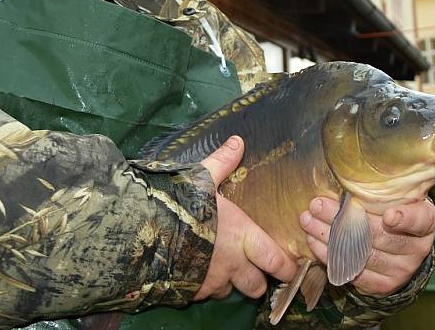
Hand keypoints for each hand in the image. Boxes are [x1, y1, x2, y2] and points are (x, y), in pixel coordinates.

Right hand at [195, 136, 298, 299]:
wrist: (145, 231)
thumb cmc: (180, 204)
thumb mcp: (203, 178)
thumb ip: (223, 162)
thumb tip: (238, 141)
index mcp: (243, 236)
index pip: (276, 260)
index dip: (286, 266)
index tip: (289, 265)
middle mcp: (232, 264)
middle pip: (257, 286)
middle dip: (259, 280)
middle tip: (256, 269)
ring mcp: (211, 281)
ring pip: (231, 292)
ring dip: (231, 283)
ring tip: (225, 269)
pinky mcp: (191, 291)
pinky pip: (205, 294)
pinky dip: (207, 286)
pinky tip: (199, 270)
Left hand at [299, 197, 434, 296]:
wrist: (403, 247)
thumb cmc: (394, 210)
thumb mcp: (395, 196)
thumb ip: (379, 191)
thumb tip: (344, 174)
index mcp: (425, 220)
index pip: (418, 219)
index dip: (404, 218)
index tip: (388, 216)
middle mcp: (417, 248)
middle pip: (378, 235)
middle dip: (343, 219)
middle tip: (317, 204)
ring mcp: (402, 270)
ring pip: (361, 255)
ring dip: (329, 237)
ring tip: (308, 221)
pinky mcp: (384, 285)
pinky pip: (353, 272)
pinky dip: (330, 256)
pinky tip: (314, 242)